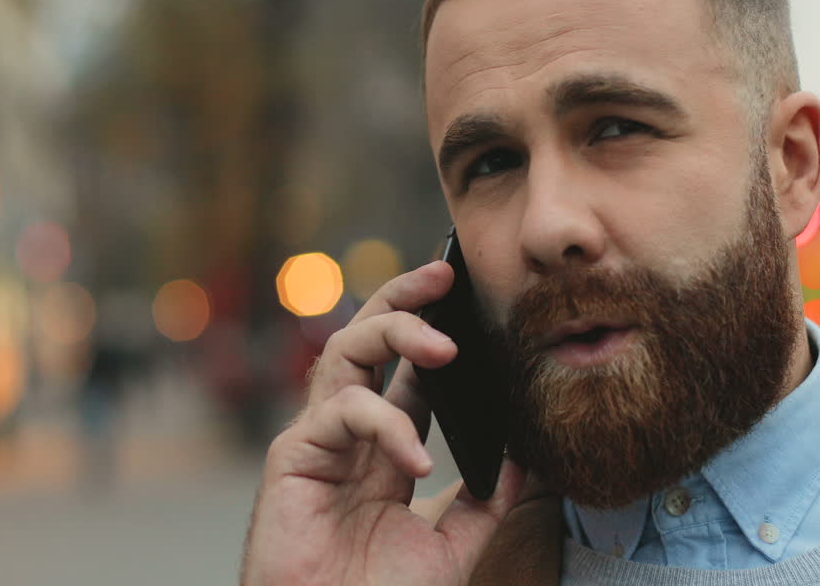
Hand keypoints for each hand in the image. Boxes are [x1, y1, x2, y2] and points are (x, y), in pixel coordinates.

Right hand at [241, 260, 526, 585]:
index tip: (470, 298)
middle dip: (403, 299)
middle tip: (444, 274)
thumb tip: (527, 456)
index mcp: (381, 449)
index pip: (406, 370)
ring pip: (344, 350)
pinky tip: (415, 458)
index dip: (434, 329)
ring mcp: (318, 441)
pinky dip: (384, 423)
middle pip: (366, 339)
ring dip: (394, 331)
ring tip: (444, 345)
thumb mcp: (454, 547)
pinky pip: (342, 411)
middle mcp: (346, 435)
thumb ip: (486, 501)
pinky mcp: (292, 457)